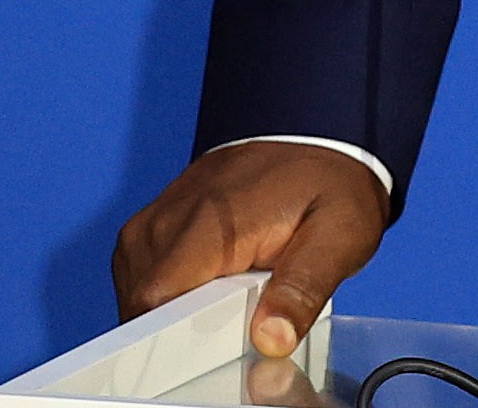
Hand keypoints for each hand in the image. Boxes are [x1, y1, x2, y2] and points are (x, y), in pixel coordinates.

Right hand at [114, 138, 395, 358]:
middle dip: (182, 333)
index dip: (178, 342)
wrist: (314, 133)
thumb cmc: (328, 184)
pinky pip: (142, 281)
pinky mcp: (150, 227)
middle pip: (143, 310)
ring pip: (139, 300)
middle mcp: (167, 221)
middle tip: (243, 313)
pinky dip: (172, 295)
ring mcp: (153, 222)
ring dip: (176, 313)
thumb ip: (303, 290)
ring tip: (233, 294)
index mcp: (208, 224)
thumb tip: (272, 339)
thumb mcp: (338, 237)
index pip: (154, 305)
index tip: (219, 345)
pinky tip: (213, 285)